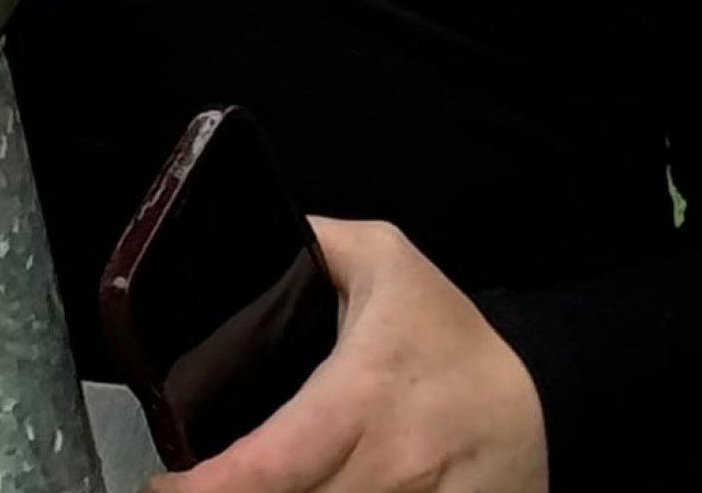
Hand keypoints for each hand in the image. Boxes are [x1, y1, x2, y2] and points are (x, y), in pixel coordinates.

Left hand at [154, 217, 547, 492]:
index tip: (164, 487)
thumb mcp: (388, 263)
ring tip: (237, 489)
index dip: (203, 490)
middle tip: (187, 492)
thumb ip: (315, 243)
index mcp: (362, 395)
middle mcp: (383, 467)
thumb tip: (250, 235)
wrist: (537, 406)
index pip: (268, 464)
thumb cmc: (450, 339)